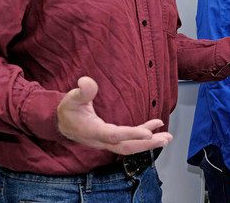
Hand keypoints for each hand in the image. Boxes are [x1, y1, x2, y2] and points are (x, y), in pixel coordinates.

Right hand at [57, 76, 172, 154]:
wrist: (61, 123)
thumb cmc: (68, 110)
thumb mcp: (72, 98)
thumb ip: (82, 91)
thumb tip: (85, 81)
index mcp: (92, 131)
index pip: (114, 135)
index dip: (131, 134)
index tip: (148, 133)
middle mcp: (101, 140)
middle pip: (126, 147)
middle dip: (147, 144)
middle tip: (165, 139)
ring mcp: (107, 142)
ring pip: (130, 147)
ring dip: (149, 143)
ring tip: (167, 138)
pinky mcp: (111, 139)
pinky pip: (129, 140)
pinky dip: (143, 135)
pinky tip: (156, 128)